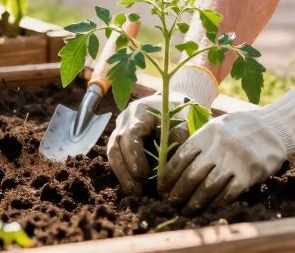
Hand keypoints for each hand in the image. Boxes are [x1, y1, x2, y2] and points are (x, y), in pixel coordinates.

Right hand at [107, 66, 218, 195]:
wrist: (171, 102)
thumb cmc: (177, 112)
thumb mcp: (181, 122)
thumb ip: (177, 140)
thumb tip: (169, 168)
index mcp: (138, 112)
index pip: (130, 136)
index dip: (134, 156)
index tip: (142, 175)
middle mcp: (124, 120)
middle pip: (115, 147)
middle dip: (124, 171)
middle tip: (135, 190)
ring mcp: (119, 130)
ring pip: (113, 153)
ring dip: (122, 174)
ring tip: (134, 192)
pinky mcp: (121, 140)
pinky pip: (117, 157)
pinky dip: (124, 172)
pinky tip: (133, 185)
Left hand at [162, 89, 294, 211]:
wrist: (275, 126)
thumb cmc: (241, 127)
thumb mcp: (218, 126)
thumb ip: (200, 142)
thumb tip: (175, 165)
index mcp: (208, 132)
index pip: (181, 157)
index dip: (169, 175)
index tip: (162, 188)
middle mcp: (219, 145)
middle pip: (191, 175)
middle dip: (178, 192)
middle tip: (171, 203)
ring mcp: (235, 159)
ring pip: (207, 187)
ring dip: (194, 202)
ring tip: (186, 210)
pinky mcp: (249, 172)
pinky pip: (227, 193)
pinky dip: (215, 203)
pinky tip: (208, 208)